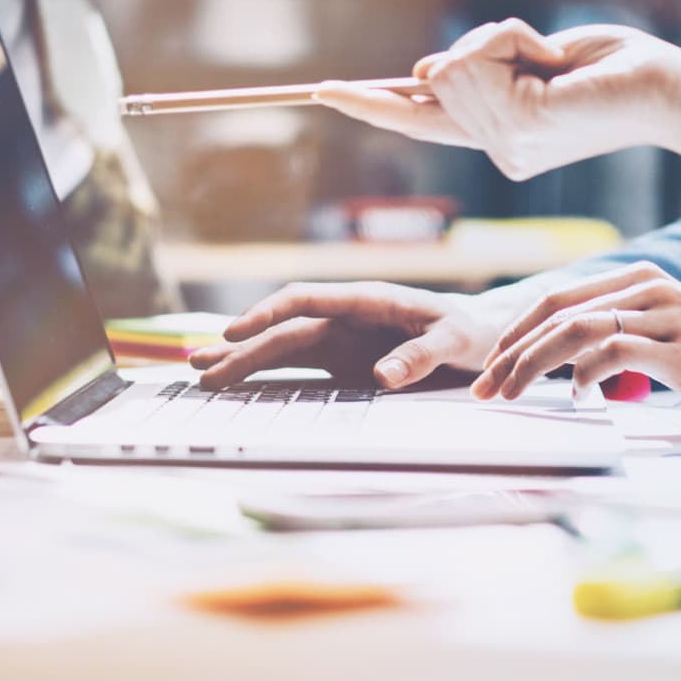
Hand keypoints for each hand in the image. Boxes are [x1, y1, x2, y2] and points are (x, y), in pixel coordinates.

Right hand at [188, 281, 505, 390]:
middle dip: (241, 346)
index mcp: (366, 300)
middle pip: (283, 327)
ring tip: (201, 373)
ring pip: (281, 345)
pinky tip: (236, 381)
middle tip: (200, 367)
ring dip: (243, 358)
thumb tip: (381, 377)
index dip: (267, 313)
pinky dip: (265, 373)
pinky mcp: (341, 360)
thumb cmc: (468, 330)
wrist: (479, 335)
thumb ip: (420, 355)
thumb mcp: (454, 340)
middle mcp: (344, 316)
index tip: (236, 331)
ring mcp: (339, 338)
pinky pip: (297, 365)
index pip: (305, 298)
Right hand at [317, 19, 680, 180]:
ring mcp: (502, 145)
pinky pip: (475, 58)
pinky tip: (550, 60)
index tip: (322, 91)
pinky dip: (510, 38)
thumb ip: (478, 69)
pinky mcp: (515, 126)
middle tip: (543, 56)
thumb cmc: (611, 69)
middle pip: (435, 77)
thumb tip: (423, 71)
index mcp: (498, 136)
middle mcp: (495, 150)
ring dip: (500, 39)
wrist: (667, 90)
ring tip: (552, 60)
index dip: (369, 103)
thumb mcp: (533, 60)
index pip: (418, 121)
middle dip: (483, 45)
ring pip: (449, 66)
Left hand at [471, 262, 680, 439]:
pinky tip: (579, 398)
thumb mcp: (658, 339)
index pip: (558, 297)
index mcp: (638, 279)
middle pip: (557, 311)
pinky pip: (613, 354)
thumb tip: (563, 361)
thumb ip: (613, 337)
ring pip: (575, 330)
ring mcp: (665, 314)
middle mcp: (648, 287)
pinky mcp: (680, 348)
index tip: (490, 364)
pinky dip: (584, 376)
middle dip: (510, 349)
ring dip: (531, 364)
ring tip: (509, 394)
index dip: (516, 329)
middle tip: (484, 385)